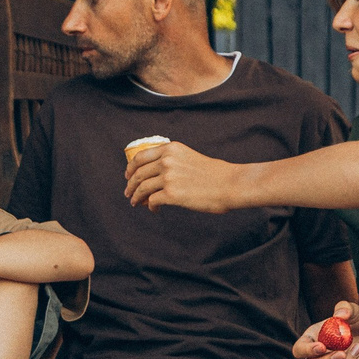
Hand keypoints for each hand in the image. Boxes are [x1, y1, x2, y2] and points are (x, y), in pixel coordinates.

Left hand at [125, 141, 244, 213]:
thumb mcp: (190, 157)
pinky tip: (154, 209)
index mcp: (171, 149)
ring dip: (136, 197)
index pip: (141, 156)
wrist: (230, 184)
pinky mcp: (171, 194)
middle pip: (138, 173)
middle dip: (130, 185)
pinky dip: (150, 206)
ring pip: (142, 188)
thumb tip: (155, 176)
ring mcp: (168, 177)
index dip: (131, 167)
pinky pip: (152, 201)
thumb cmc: (215, 174)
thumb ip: (172, 161)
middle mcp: (167, 161)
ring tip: (136, 203)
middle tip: (128, 193)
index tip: (128, 175)